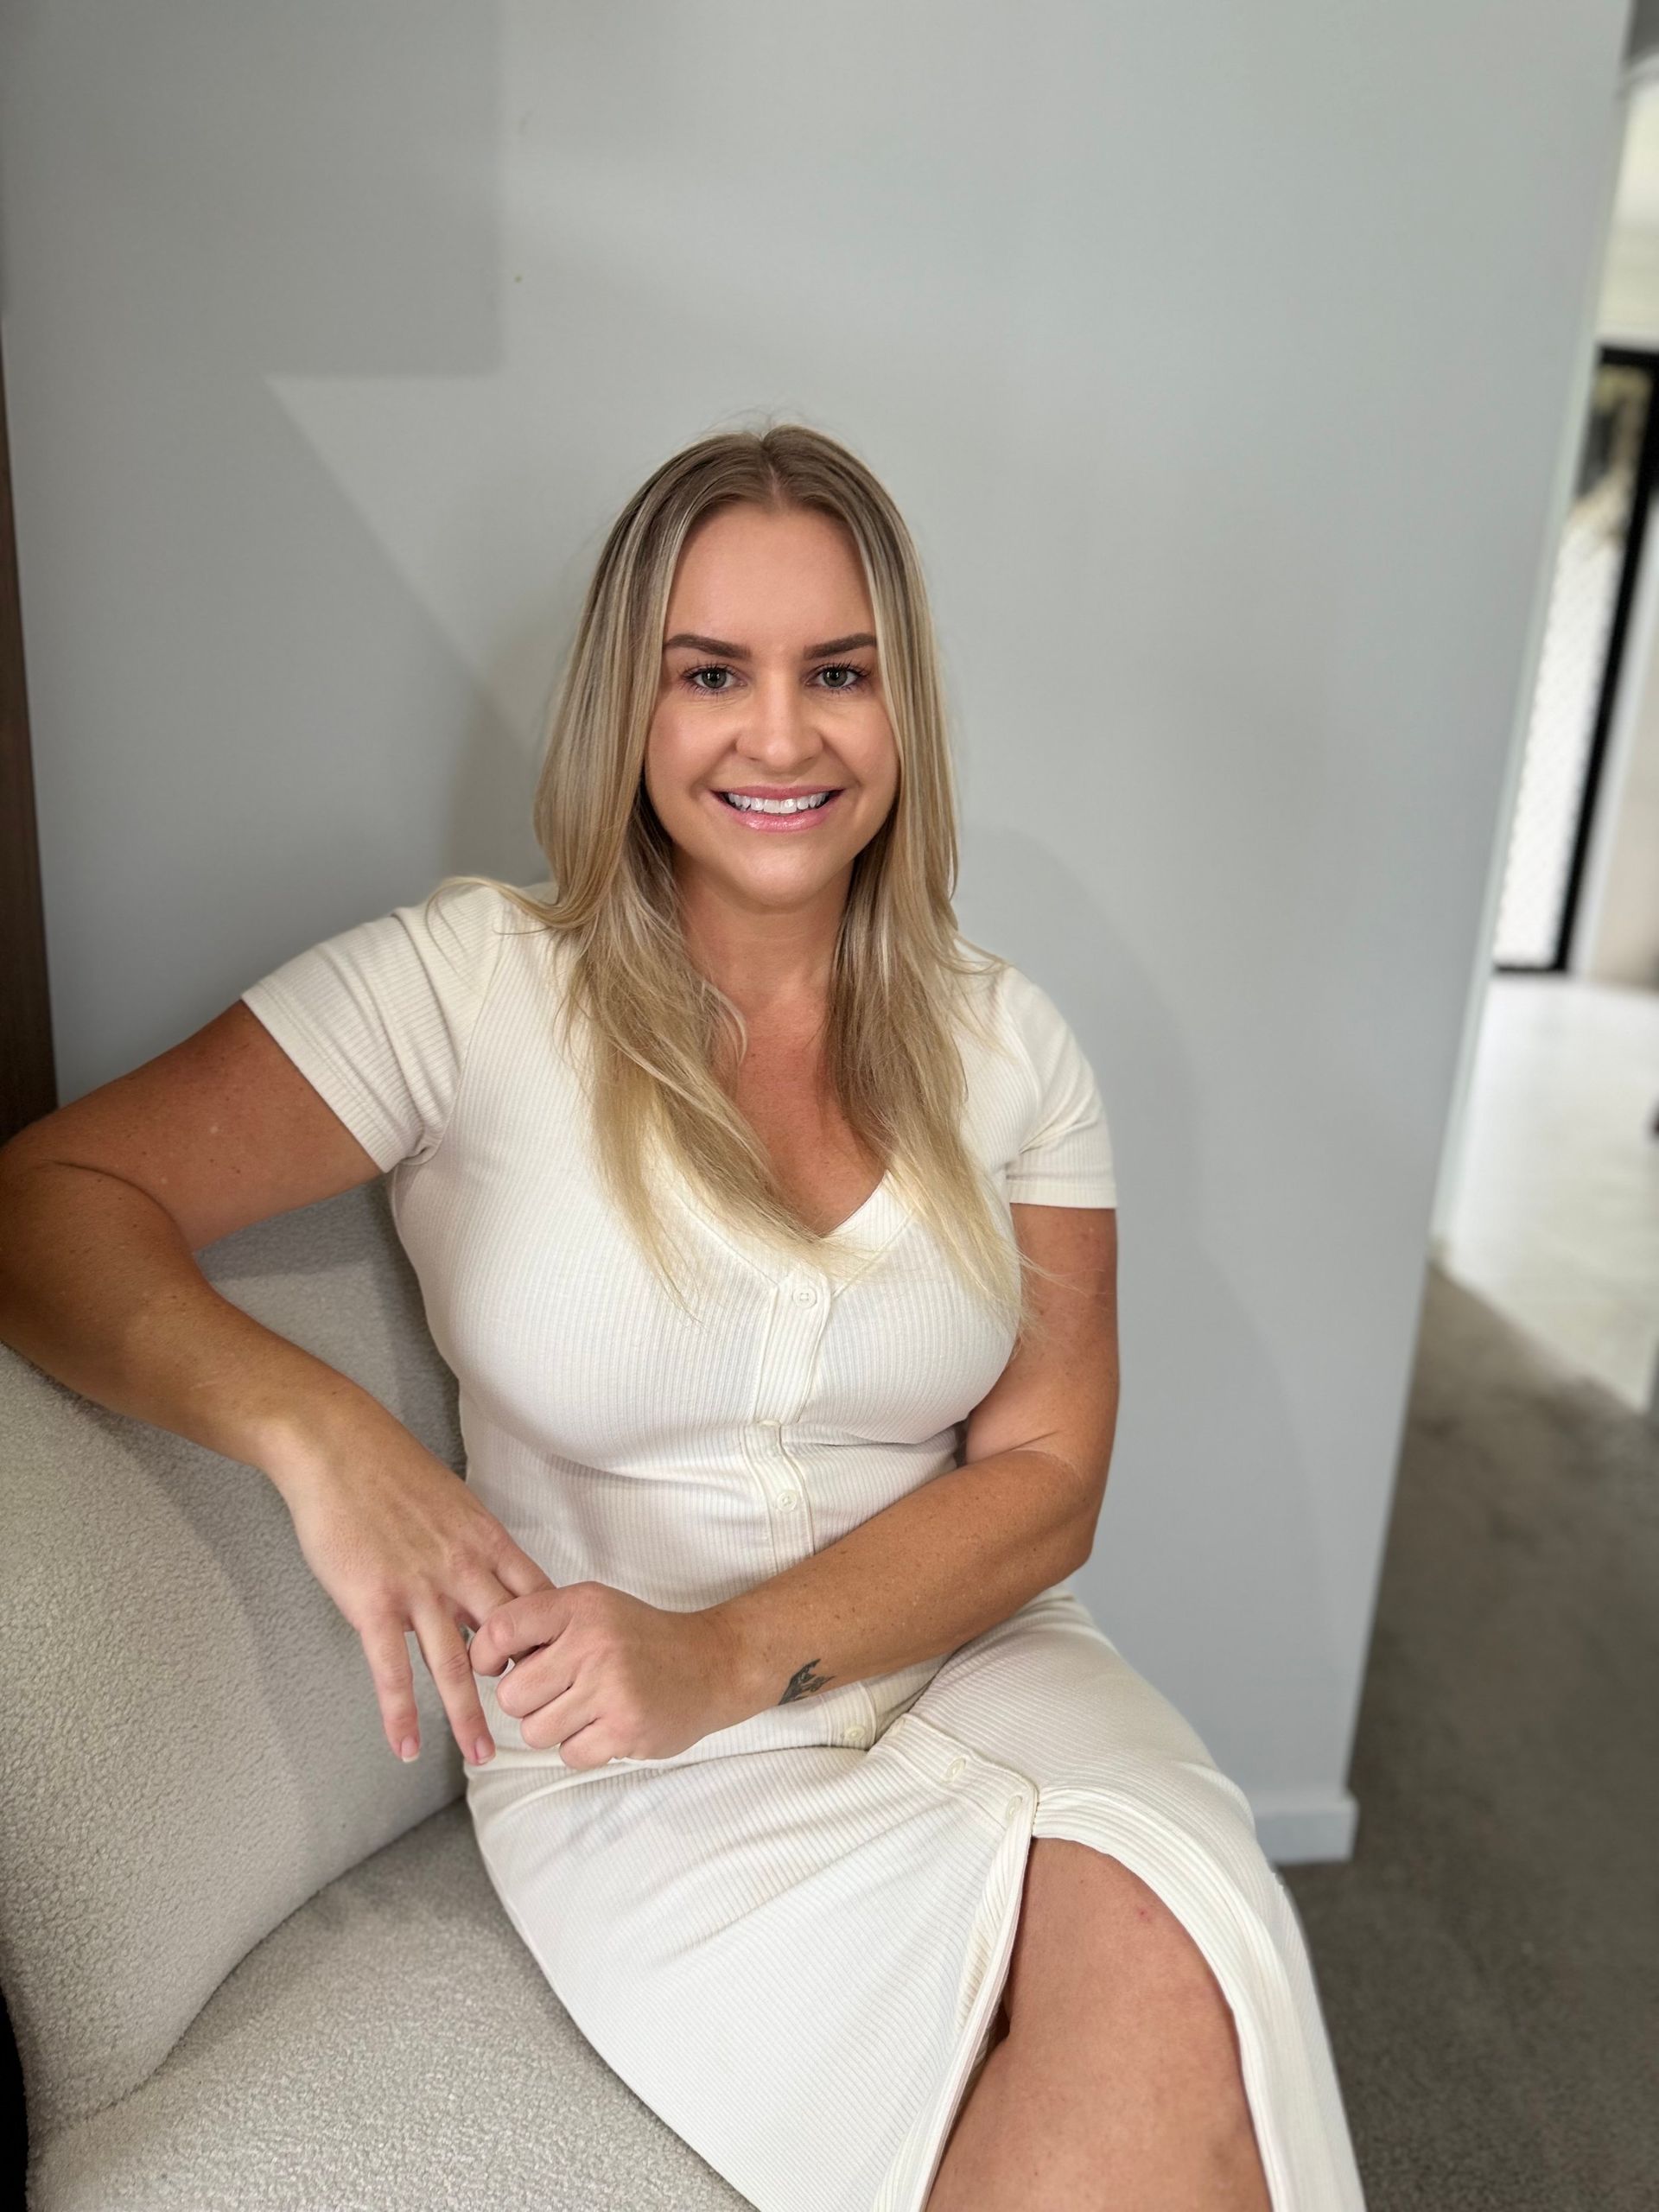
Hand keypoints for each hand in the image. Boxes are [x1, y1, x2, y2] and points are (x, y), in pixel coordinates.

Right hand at [276, 1403, 555, 1766]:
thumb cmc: (392, 1468)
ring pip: (455, 1666)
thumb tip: (484, 1576)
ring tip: (484, 1756)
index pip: (538, 1600)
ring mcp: (419, 1589)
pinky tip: (405, 1746)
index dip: (556, 1639)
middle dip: (528, 1686)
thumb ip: (471, 1545)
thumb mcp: (452, 1501)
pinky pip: (391, 1670)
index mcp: (485, 1541)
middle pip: (509, 1640)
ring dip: (470, 1717)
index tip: (568, 1671)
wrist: (338, 1445)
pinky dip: (400, 1713)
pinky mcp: (373, 1602)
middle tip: (543, 1725)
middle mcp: (462, 1569)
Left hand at [467, 1582, 747, 1769]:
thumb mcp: (594, 1608)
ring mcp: (611, 1688)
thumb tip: (480, 1653)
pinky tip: (605, 1725)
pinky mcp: (626, 1729)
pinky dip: (582, 1747)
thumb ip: (542, 1623)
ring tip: (585, 1708)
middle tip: (557, 1692)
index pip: (500, 1630)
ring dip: (554, 1728)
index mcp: (579, 1606)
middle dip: (527, 1702)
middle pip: (511, 1696)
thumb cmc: (642, 1638)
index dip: (485, 1655)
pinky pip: (569, 1755)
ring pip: (535, 1732)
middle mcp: (593, 1643)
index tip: (499, 1666)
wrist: (712, 1664)